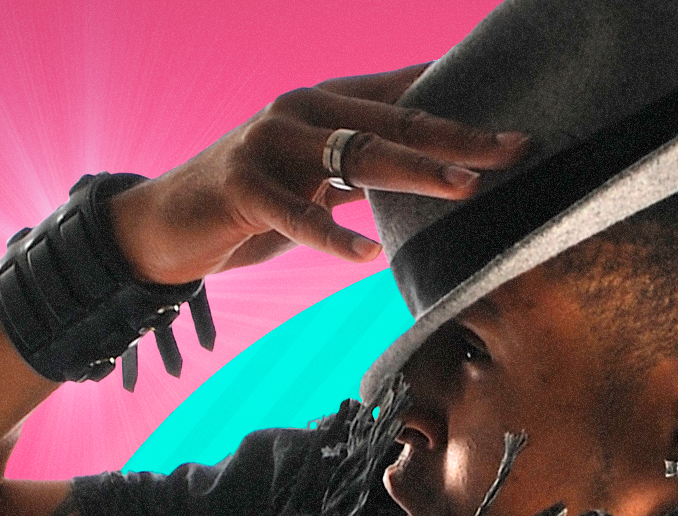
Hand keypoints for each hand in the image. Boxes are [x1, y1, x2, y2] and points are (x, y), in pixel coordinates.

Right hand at [106, 63, 531, 284]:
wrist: (163, 223)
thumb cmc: (247, 204)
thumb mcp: (311, 179)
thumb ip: (359, 169)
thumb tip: (427, 173)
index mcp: (322, 102)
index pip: (403, 97)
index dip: (460, 107)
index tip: (514, 127)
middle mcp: (300, 109)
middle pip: (393, 122)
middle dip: (457, 138)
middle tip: (512, 151)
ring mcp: (268, 143)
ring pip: (356, 154)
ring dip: (415, 172)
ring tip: (463, 187)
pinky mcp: (241, 187)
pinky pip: (297, 214)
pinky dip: (333, 237)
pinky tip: (367, 256)